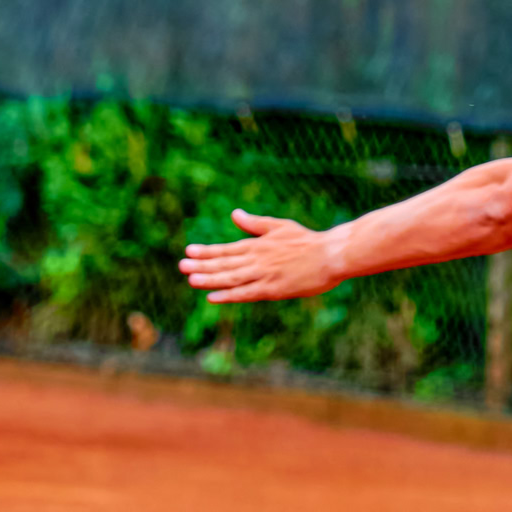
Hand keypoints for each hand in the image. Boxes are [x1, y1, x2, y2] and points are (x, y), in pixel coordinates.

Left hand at [179, 209, 344, 303]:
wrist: (331, 256)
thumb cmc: (307, 241)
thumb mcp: (279, 226)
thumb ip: (255, 224)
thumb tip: (235, 214)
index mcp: (258, 245)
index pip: (226, 249)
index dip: (207, 251)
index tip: (189, 250)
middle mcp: (257, 259)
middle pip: (224, 263)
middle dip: (202, 265)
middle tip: (181, 266)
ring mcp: (264, 275)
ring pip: (231, 278)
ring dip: (210, 279)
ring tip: (191, 279)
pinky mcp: (273, 289)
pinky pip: (246, 293)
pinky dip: (229, 295)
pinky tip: (213, 297)